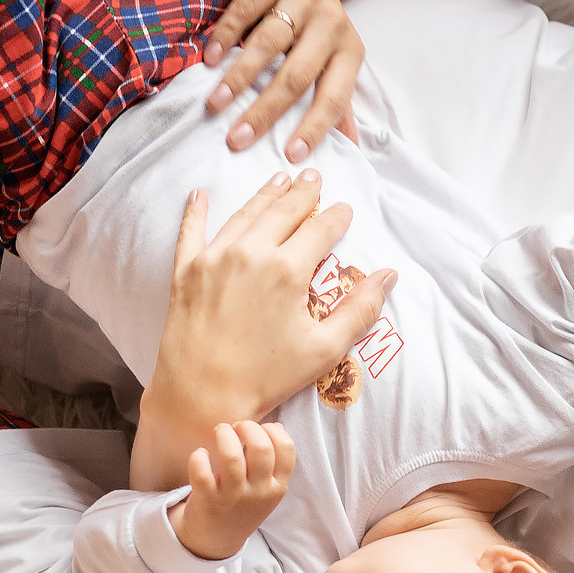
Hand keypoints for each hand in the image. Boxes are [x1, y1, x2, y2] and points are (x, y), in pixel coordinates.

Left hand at [139, 174, 393, 489]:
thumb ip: (360, 309)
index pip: (319, 230)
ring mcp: (213, 258)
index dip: (335, 217)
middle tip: (313, 178)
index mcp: (287, 270)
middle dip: (301, 193)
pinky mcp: (185, 272)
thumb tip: (388, 275)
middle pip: (282, 211)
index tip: (345, 208)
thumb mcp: (325, 348)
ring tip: (278, 179)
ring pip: (244, 214)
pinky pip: (191, 231)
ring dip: (265, 194)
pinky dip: (196, 210)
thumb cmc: (267, 377)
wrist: (201, 395)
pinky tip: (200, 194)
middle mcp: (250, 253)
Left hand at [169, 421, 294, 559]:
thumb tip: (277, 426)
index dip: (272, 430)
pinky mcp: (207, 500)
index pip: (286, 449)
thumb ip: (274, 461)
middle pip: (261, 448)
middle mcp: (258, 492)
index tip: (259, 429)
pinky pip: (201, 471)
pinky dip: (199, 456)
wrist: (217, 539)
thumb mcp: (267, 488)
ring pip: (232, 457)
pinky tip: (200, 454)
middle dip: (248, 427)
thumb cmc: (243, 505)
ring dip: (224, 435)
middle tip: (236, 427)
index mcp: (277, 487)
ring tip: (220, 431)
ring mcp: (233, 497)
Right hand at [202, 0, 362, 161]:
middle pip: (297, 76)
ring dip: (239, 77)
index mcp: (350, 52)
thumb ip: (340, 101)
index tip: (291, 154)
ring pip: (268, 43)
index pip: (335, 98)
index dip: (315, 127)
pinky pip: (246, 8)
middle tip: (238, 139)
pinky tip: (210, 59)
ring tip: (216, 103)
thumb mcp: (338, 58)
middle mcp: (331, 24)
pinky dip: (226, 35)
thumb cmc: (320, 23)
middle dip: (265, 111)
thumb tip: (351, 148)